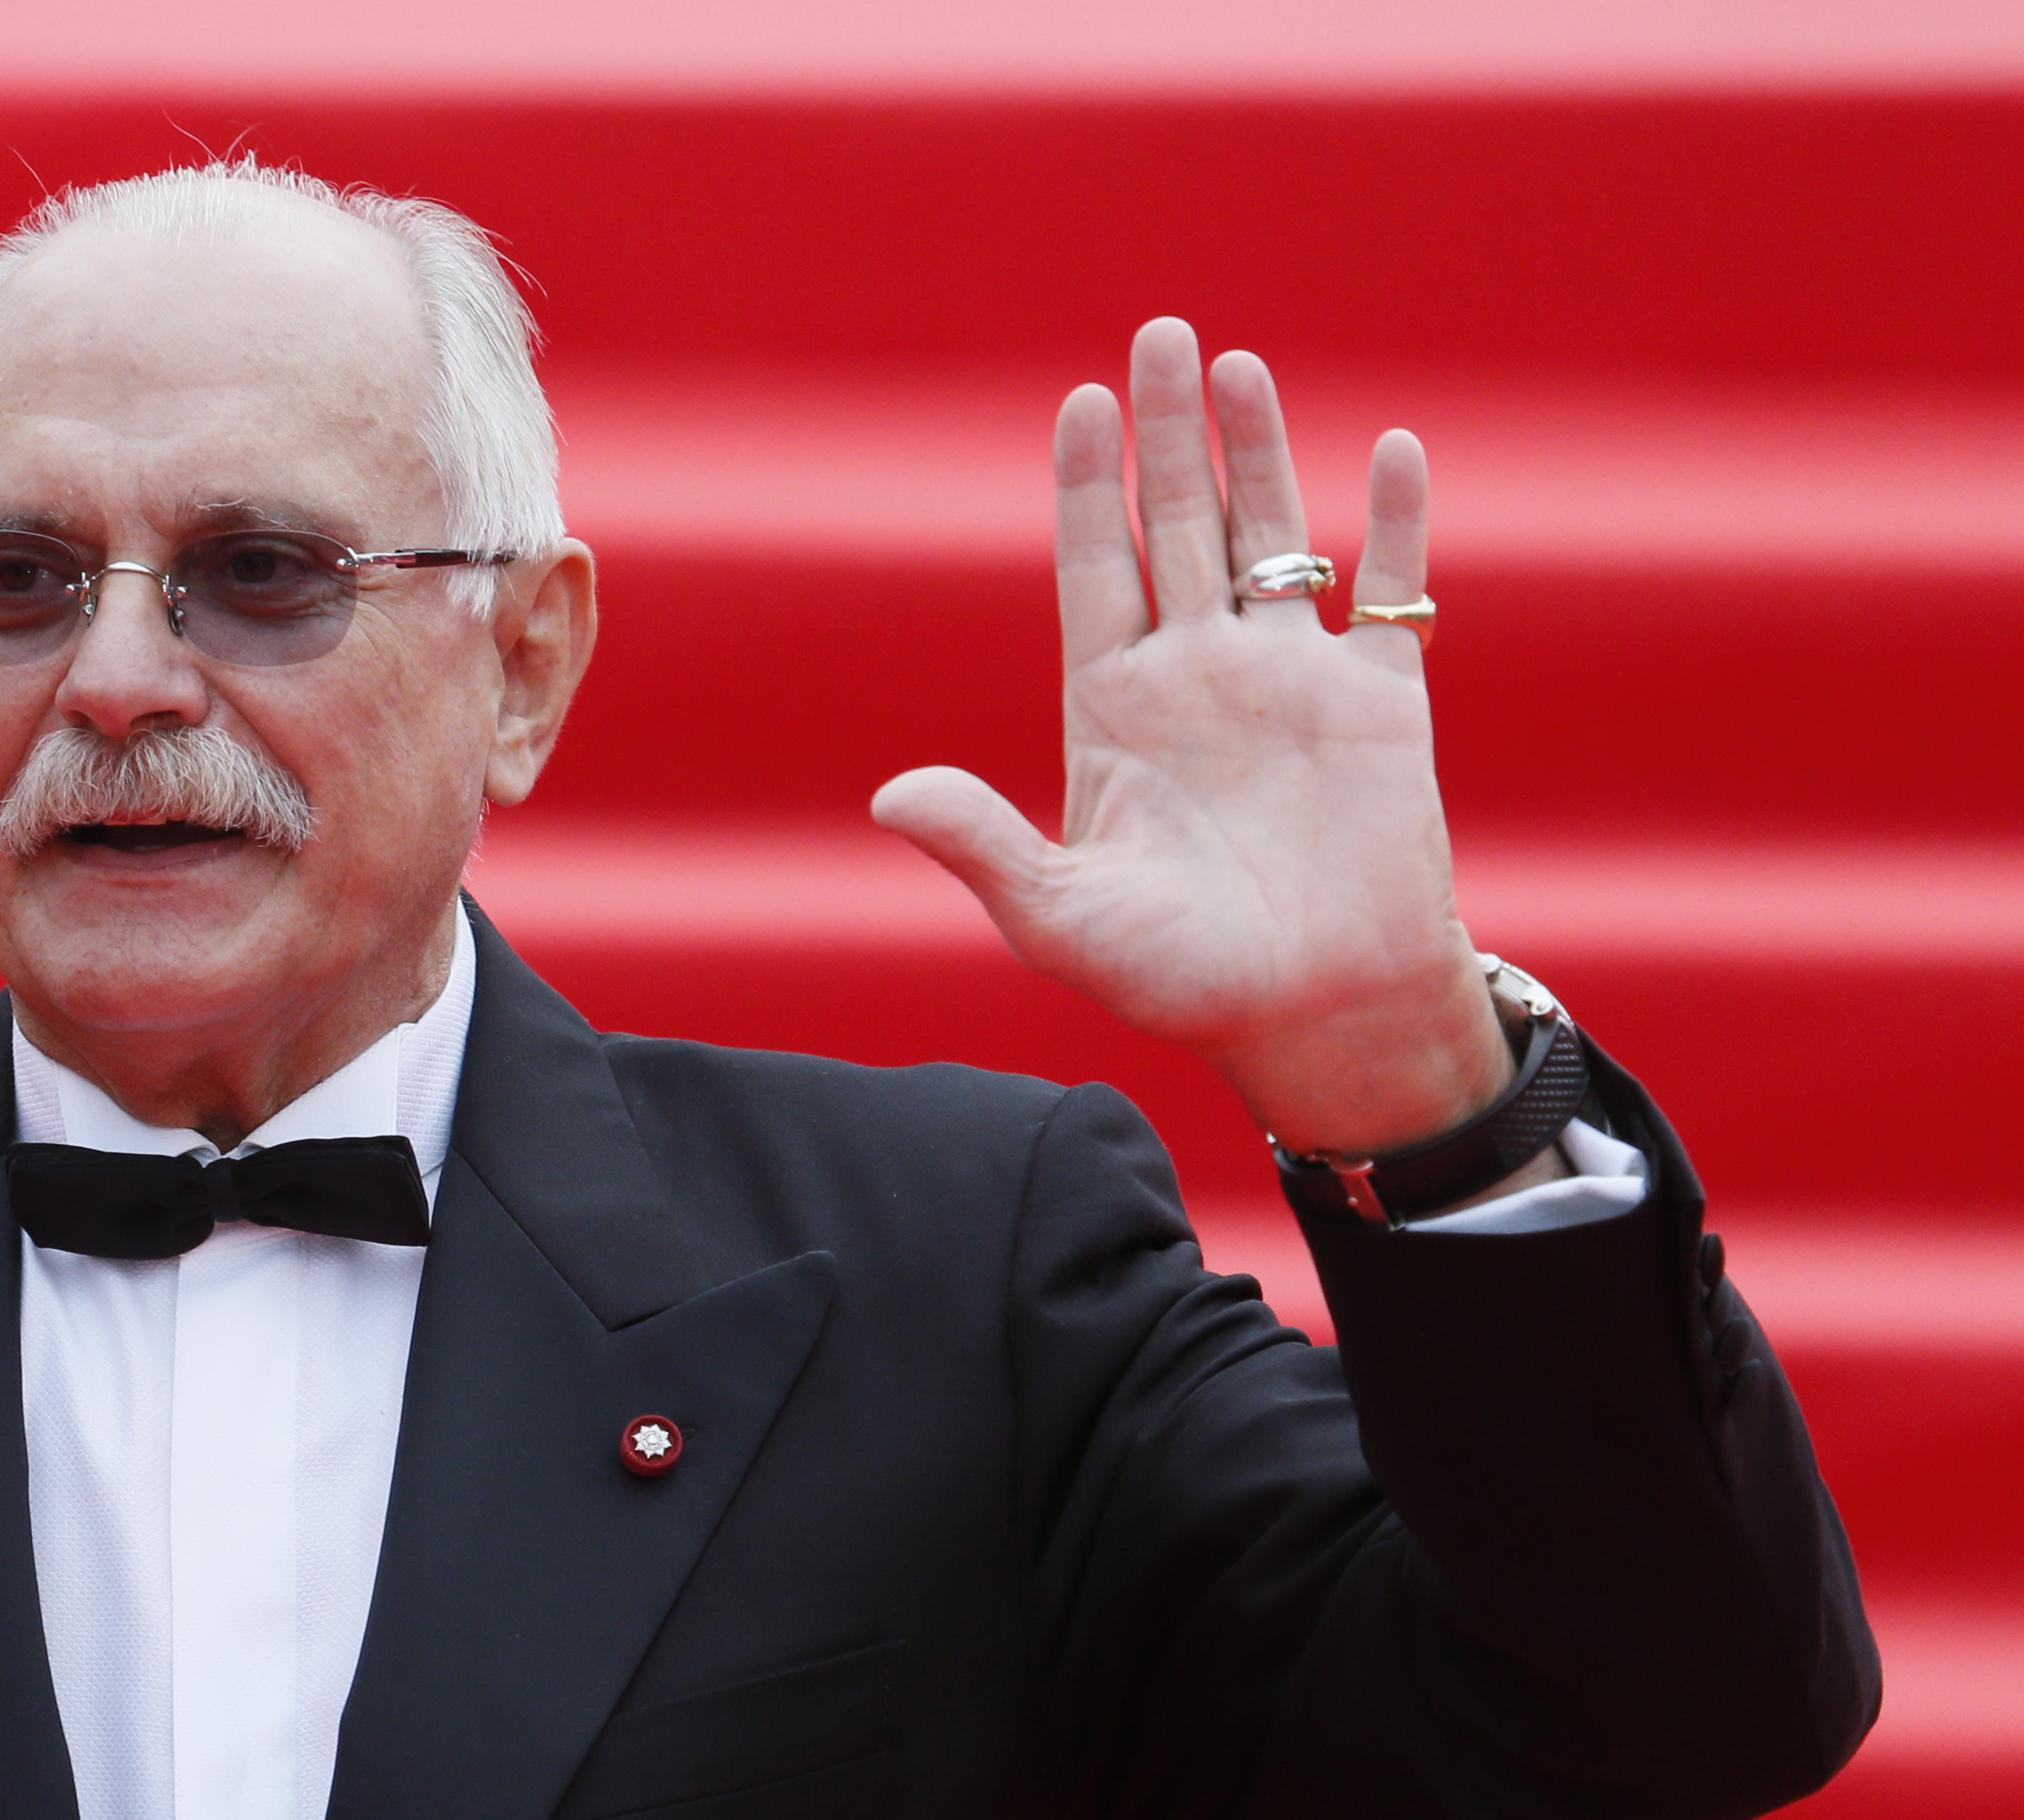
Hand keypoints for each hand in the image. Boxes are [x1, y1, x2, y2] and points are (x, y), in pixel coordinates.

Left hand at [872, 319, 1510, 1161]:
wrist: (1316, 1020)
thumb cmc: (1182, 983)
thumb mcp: (1060, 921)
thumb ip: (984, 848)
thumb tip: (890, 795)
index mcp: (1116, 714)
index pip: (1095, 572)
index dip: (1086, 489)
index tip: (1076, 403)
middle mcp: (1199, 680)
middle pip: (1176, 528)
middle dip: (1165, 435)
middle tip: (1157, 335)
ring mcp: (1291, 684)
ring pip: (1272, 538)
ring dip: (1260, 454)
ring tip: (1237, 367)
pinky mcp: (1381, 707)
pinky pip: (1390, 596)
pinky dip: (1395, 526)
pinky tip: (1390, 451)